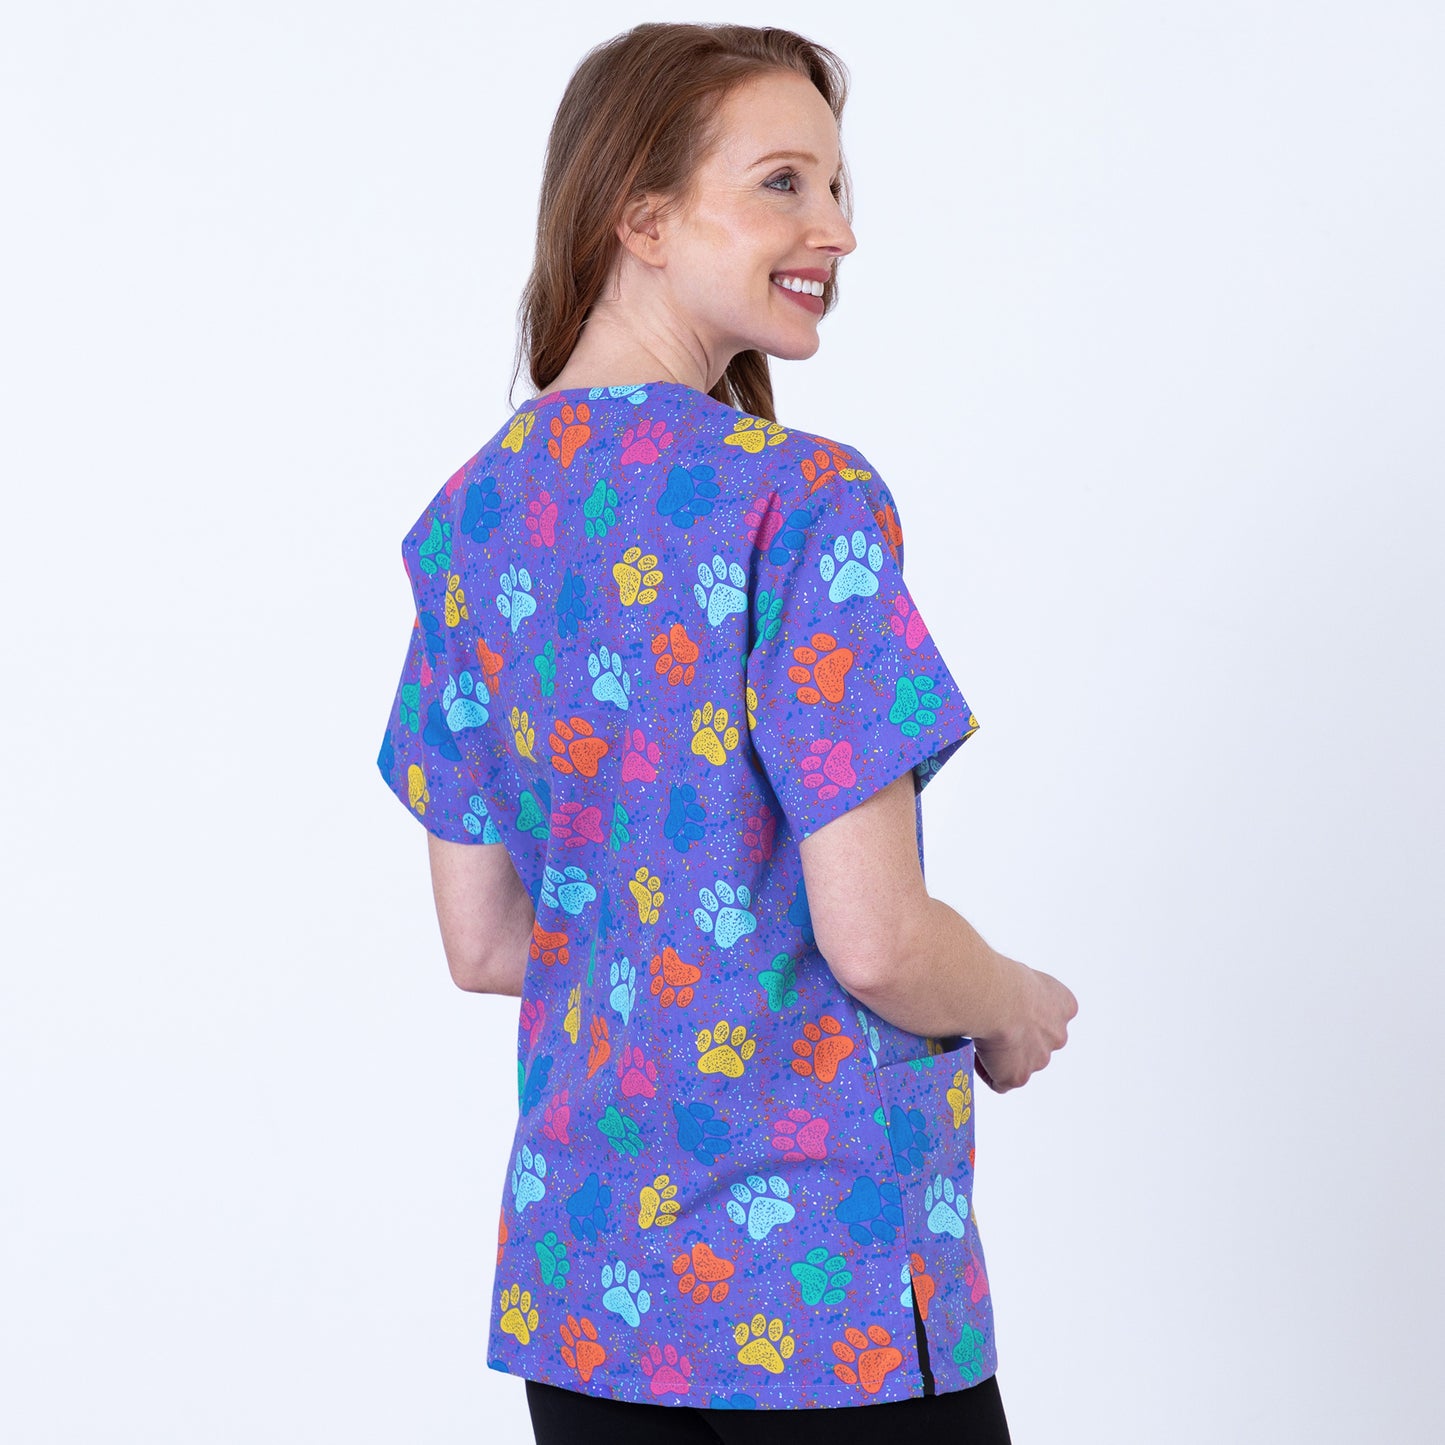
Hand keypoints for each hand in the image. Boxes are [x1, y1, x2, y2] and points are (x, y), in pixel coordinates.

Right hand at [974, 964, 1077, 1092]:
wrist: (994, 998)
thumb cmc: (1003, 979)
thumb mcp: (1025, 975)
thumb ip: (1025, 992)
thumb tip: (1004, 993)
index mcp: (1063, 1005)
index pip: (1050, 1016)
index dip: (1027, 1016)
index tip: (1009, 1010)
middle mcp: (1057, 1035)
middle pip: (1037, 1043)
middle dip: (1018, 1039)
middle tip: (993, 1026)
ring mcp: (1039, 1059)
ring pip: (1020, 1063)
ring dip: (1003, 1055)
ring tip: (981, 1038)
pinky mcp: (1017, 1076)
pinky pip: (1000, 1081)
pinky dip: (987, 1071)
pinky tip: (975, 1053)